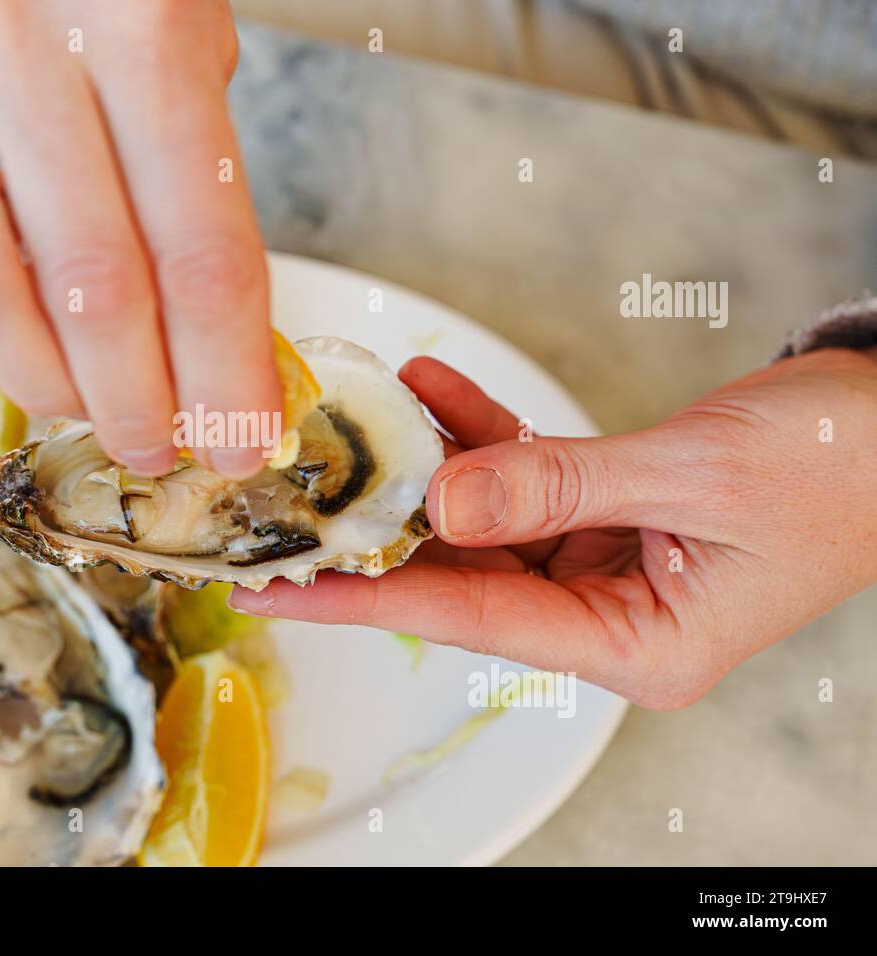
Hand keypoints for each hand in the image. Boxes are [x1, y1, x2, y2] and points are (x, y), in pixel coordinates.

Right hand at [0, 0, 276, 477]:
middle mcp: (19, 45)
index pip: (198, 251)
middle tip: (163, 449)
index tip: (244, 438)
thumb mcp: (184, 26)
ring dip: (45, 386)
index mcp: (139, 25)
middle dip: (139, 401)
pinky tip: (11, 364)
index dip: (226, 371)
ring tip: (89, 414)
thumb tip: (211, 339)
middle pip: (93, 288)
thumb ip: (196, 171)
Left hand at [230, 348, 876, 707]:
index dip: (371, 601)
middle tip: (293, 506)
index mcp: (640, 646)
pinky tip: (434, 389)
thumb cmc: (834, 464)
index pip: (474, 622)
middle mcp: (613, 619)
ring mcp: (606, 567)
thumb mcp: (685, 476)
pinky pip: (526, 479)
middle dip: (384, 529)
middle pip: (467, 575)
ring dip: (433, 463)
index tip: (284, 591)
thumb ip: (552, 488)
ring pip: (489, 521)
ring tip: (368, 415)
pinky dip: (485, 435)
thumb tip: (439, 502)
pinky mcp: (607, 517)